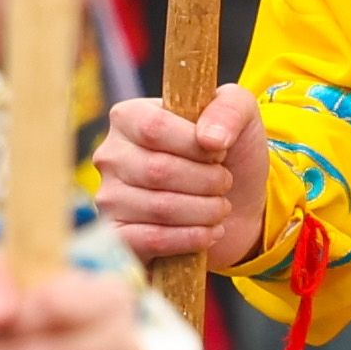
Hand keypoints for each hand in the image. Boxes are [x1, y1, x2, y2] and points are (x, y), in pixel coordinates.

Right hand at [97, 84, 268, 271]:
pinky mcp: (118, 235)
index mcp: (129, 117)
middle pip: (158, 170)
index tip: (219, 153)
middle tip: (224, 183)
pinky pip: (151, 240)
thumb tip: (210, 139)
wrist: (236, 205)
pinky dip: (191, 239)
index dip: (195, 146)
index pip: (153, 128)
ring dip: (206, 212)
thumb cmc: (230, 155)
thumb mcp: (241, 116)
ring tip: (220, 208)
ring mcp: (109, 198)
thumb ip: (229, 108)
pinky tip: (208, 232)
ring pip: (160, 208)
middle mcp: (111, 156)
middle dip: (207, 181)